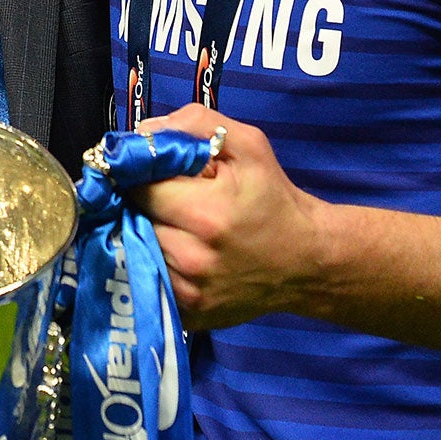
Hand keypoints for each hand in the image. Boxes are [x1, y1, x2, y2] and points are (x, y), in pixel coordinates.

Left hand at [127, 104, 327, 329]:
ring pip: (136, 250)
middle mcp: (192, 258)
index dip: (140, 173)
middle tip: (164, 198)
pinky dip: (152, 263)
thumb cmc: (274, 198)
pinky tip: (176, 251)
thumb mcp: (248, 146)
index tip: (150, 171)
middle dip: (141, 204)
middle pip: (132, 219)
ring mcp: (187, 292)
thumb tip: (144, 132)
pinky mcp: (187, 315)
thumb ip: (194, 125)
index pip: (139, 186)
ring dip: (144, 233)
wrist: (308, 261)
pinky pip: (148, 281)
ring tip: (172, 223)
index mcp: (206, 213)